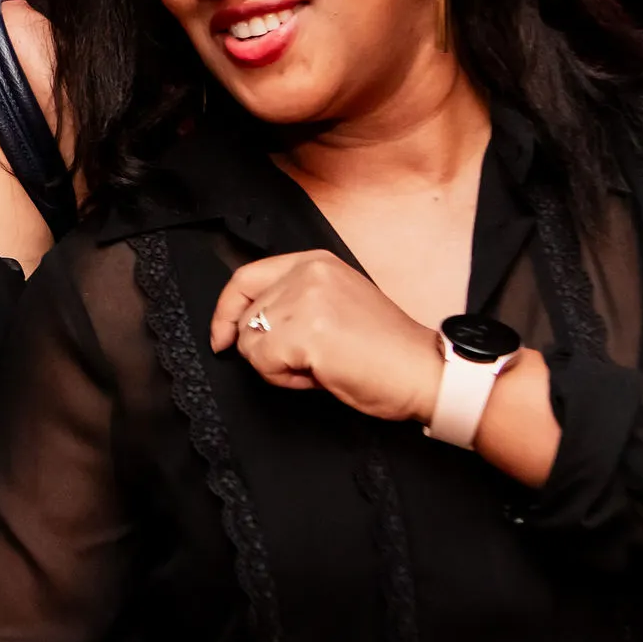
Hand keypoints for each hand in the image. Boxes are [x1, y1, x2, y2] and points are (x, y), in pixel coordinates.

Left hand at [210, 251, 451, 423]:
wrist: (421, 371)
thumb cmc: (384, 350)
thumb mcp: (335, 304)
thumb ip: (294, 301)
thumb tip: (248, 325)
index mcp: (315, 262)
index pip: (246, 277)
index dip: (226, 311)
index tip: (222, 338)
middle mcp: (307, 272)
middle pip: (245, 317)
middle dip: (266, 349)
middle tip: (307, 361)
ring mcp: (306, 299)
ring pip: (249, 342)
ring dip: (276, 366)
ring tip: (318, 366)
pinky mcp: (305, 332)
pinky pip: (263, 362)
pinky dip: (285, 379)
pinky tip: (319, 374)